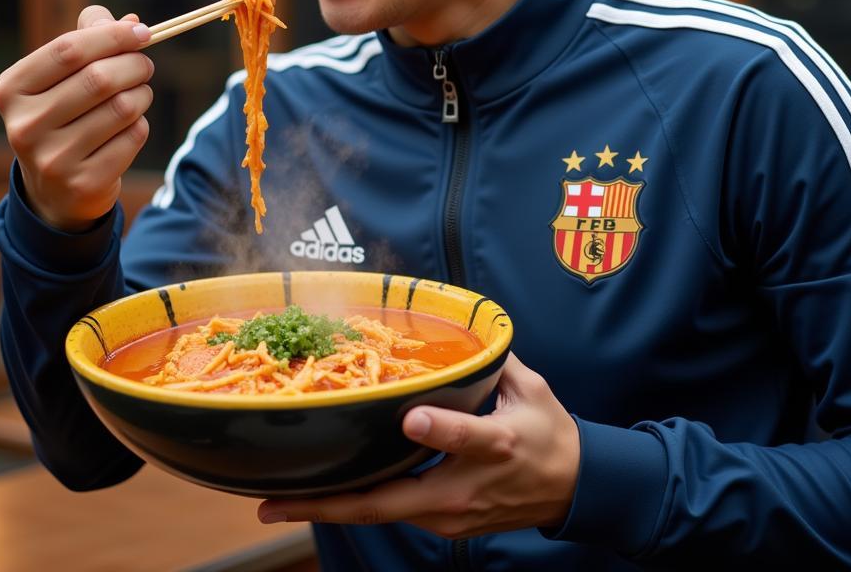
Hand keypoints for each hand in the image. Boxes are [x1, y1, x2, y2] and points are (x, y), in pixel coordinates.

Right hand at [0, 6, 154, 230]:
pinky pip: (134, 136)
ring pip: (122, 107)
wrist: (55, 190)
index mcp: (12, 90)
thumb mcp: (61, 78)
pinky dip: (140, 124)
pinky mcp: (83, 182)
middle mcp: (24, 126)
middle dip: (134, 64)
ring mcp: (52, 159)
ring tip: (138, 94)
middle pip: (99, 78)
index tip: (142, 33)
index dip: (112, 36)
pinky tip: (130, 126)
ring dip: (142, 94)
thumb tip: (131, 23)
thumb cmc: (63, 115)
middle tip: (144, 65)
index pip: (68, 50)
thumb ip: (89, 40)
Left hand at [257, 353, 579, 537]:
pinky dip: (355, 506)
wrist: (572, 491)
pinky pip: (393, 513)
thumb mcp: (530, 388)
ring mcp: (451, 515)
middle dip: (331, 503)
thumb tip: (457, 324)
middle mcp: (466, 486)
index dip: (438, 428)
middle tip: (278, 499)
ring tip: (280, 500)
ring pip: (383, 513)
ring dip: (331, 508)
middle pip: (394, 500)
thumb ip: (490, 359)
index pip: (464, 435)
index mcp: (497, 443)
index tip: (409, 417)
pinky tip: (320, 499)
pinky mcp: (445, 525)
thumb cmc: (549, 434)